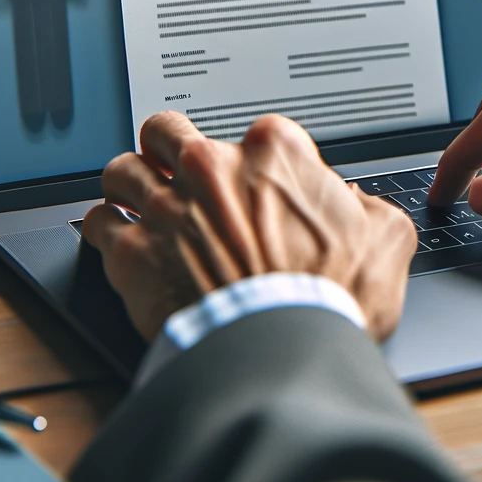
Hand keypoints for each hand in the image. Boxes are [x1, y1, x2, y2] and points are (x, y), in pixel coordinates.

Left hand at [80, 111, 419, 342]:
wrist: (283, 350)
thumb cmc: (329, 299)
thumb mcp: (386, 239)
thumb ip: (368, 208)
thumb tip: (359, 206)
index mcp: (273, 153)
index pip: (255, 131)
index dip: (255, 161)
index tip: (254, 183)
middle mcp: (211, 168)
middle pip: (167, 131)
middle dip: (168, 149)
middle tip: (175, 170)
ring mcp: (165, 207)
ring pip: (121, 169)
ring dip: (128, 183)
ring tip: (134, 197)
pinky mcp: (131, 252)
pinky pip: (96, 222)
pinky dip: (103, 229)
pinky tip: (113, 238)